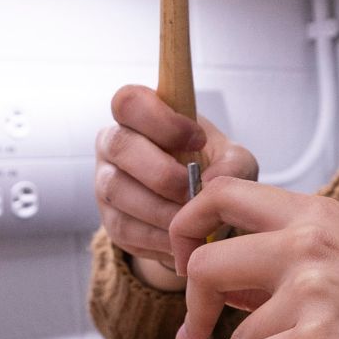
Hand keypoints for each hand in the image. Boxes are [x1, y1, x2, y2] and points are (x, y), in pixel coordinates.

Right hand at [93, 85, 258, 287]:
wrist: (200, 218)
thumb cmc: (212, 172)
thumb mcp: (233, 162)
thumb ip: (233, 164)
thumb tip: (210, 181)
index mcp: (141, 116)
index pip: (129, 101)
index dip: (160, 120)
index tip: (196, 141)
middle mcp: (114, 143)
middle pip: (119, 144)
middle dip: (161, 171)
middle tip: (191, 189)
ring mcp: (105, 181)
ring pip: (117, 189)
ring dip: (160, 207)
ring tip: (191, 218)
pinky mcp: (109, 221)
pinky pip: (125, 227)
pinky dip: (157, 235)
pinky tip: (181, 237)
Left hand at [168, 177, 338, 338]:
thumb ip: (290, 259)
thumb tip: (225, 282)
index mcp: (319, 214)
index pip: (223, 191)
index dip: (188, 225)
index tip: (187, 260)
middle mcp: (312, 240)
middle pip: (205, 256)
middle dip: (189, 299)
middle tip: (194, 326)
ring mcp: (314, 288)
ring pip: (229, 326)